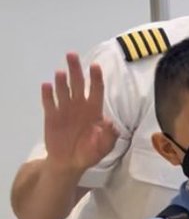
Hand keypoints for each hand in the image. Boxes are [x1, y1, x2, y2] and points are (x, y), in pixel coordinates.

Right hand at [41, 53, 118, 173]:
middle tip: (71, 55)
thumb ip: (109, 137)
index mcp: (94, 110)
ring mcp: (65, 109)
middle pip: (78, 83)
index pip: (96, 89)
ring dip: (61, 81)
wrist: (69, 163)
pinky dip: (48, 94)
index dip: (96, 78)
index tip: (95, 66)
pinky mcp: (52, 116)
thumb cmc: (89, 153)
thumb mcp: (103, 148)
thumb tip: (112, 124)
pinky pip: (49, 103)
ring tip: (60, 73)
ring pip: (63, 90)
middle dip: (76, 69)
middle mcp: (79, 105)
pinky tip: (46, 86)